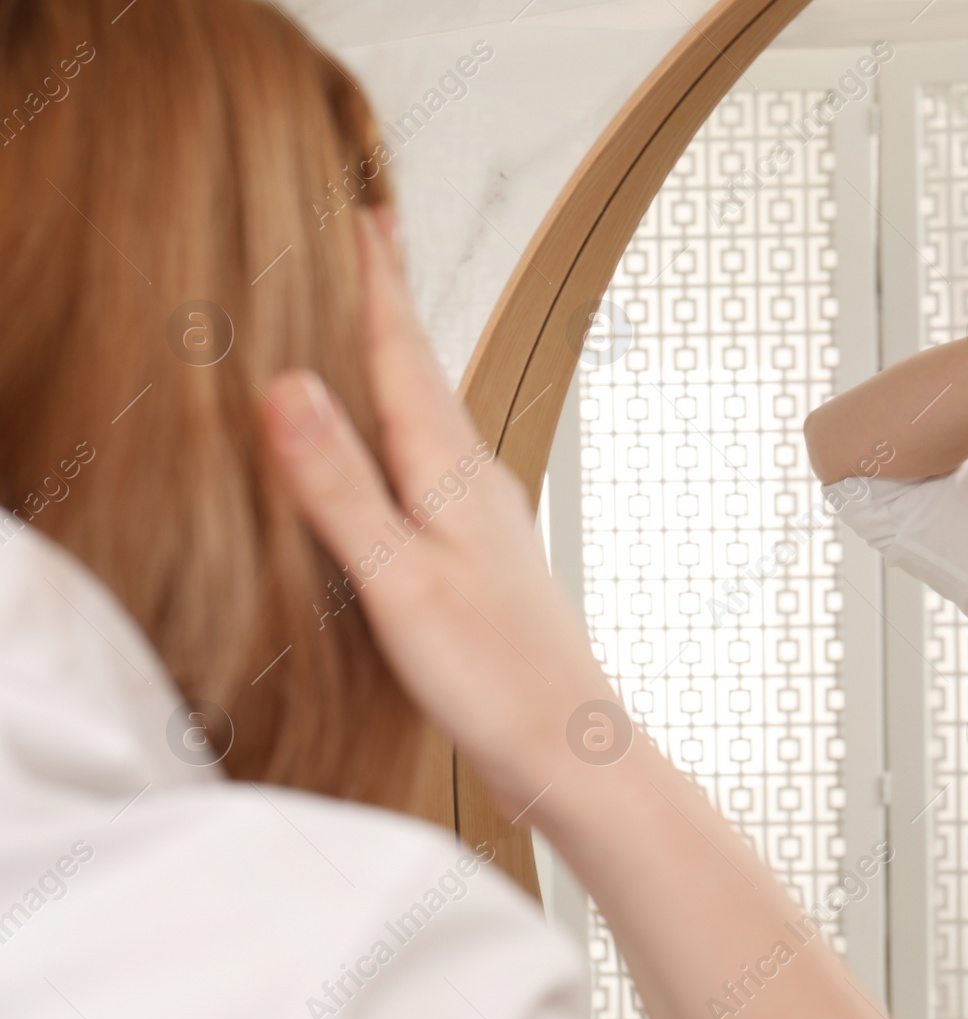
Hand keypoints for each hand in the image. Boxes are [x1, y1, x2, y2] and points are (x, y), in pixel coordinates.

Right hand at [259, 206, 616, 812]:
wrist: (569, 750)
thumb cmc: (496, 679)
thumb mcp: (400, 583)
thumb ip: (343, 487)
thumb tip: (292, 384)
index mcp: (451, 475)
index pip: (405, 356)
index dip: (380, 284)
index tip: (366, 212)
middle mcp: (474, 484)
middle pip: (422, 374)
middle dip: (391, 306)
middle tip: (370, 239)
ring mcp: (482, 521)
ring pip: (430, 421)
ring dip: (401, 366)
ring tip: (375, 330)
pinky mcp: (479, 561)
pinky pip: (432, 470)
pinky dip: (405, 436)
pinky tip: (399, 457)